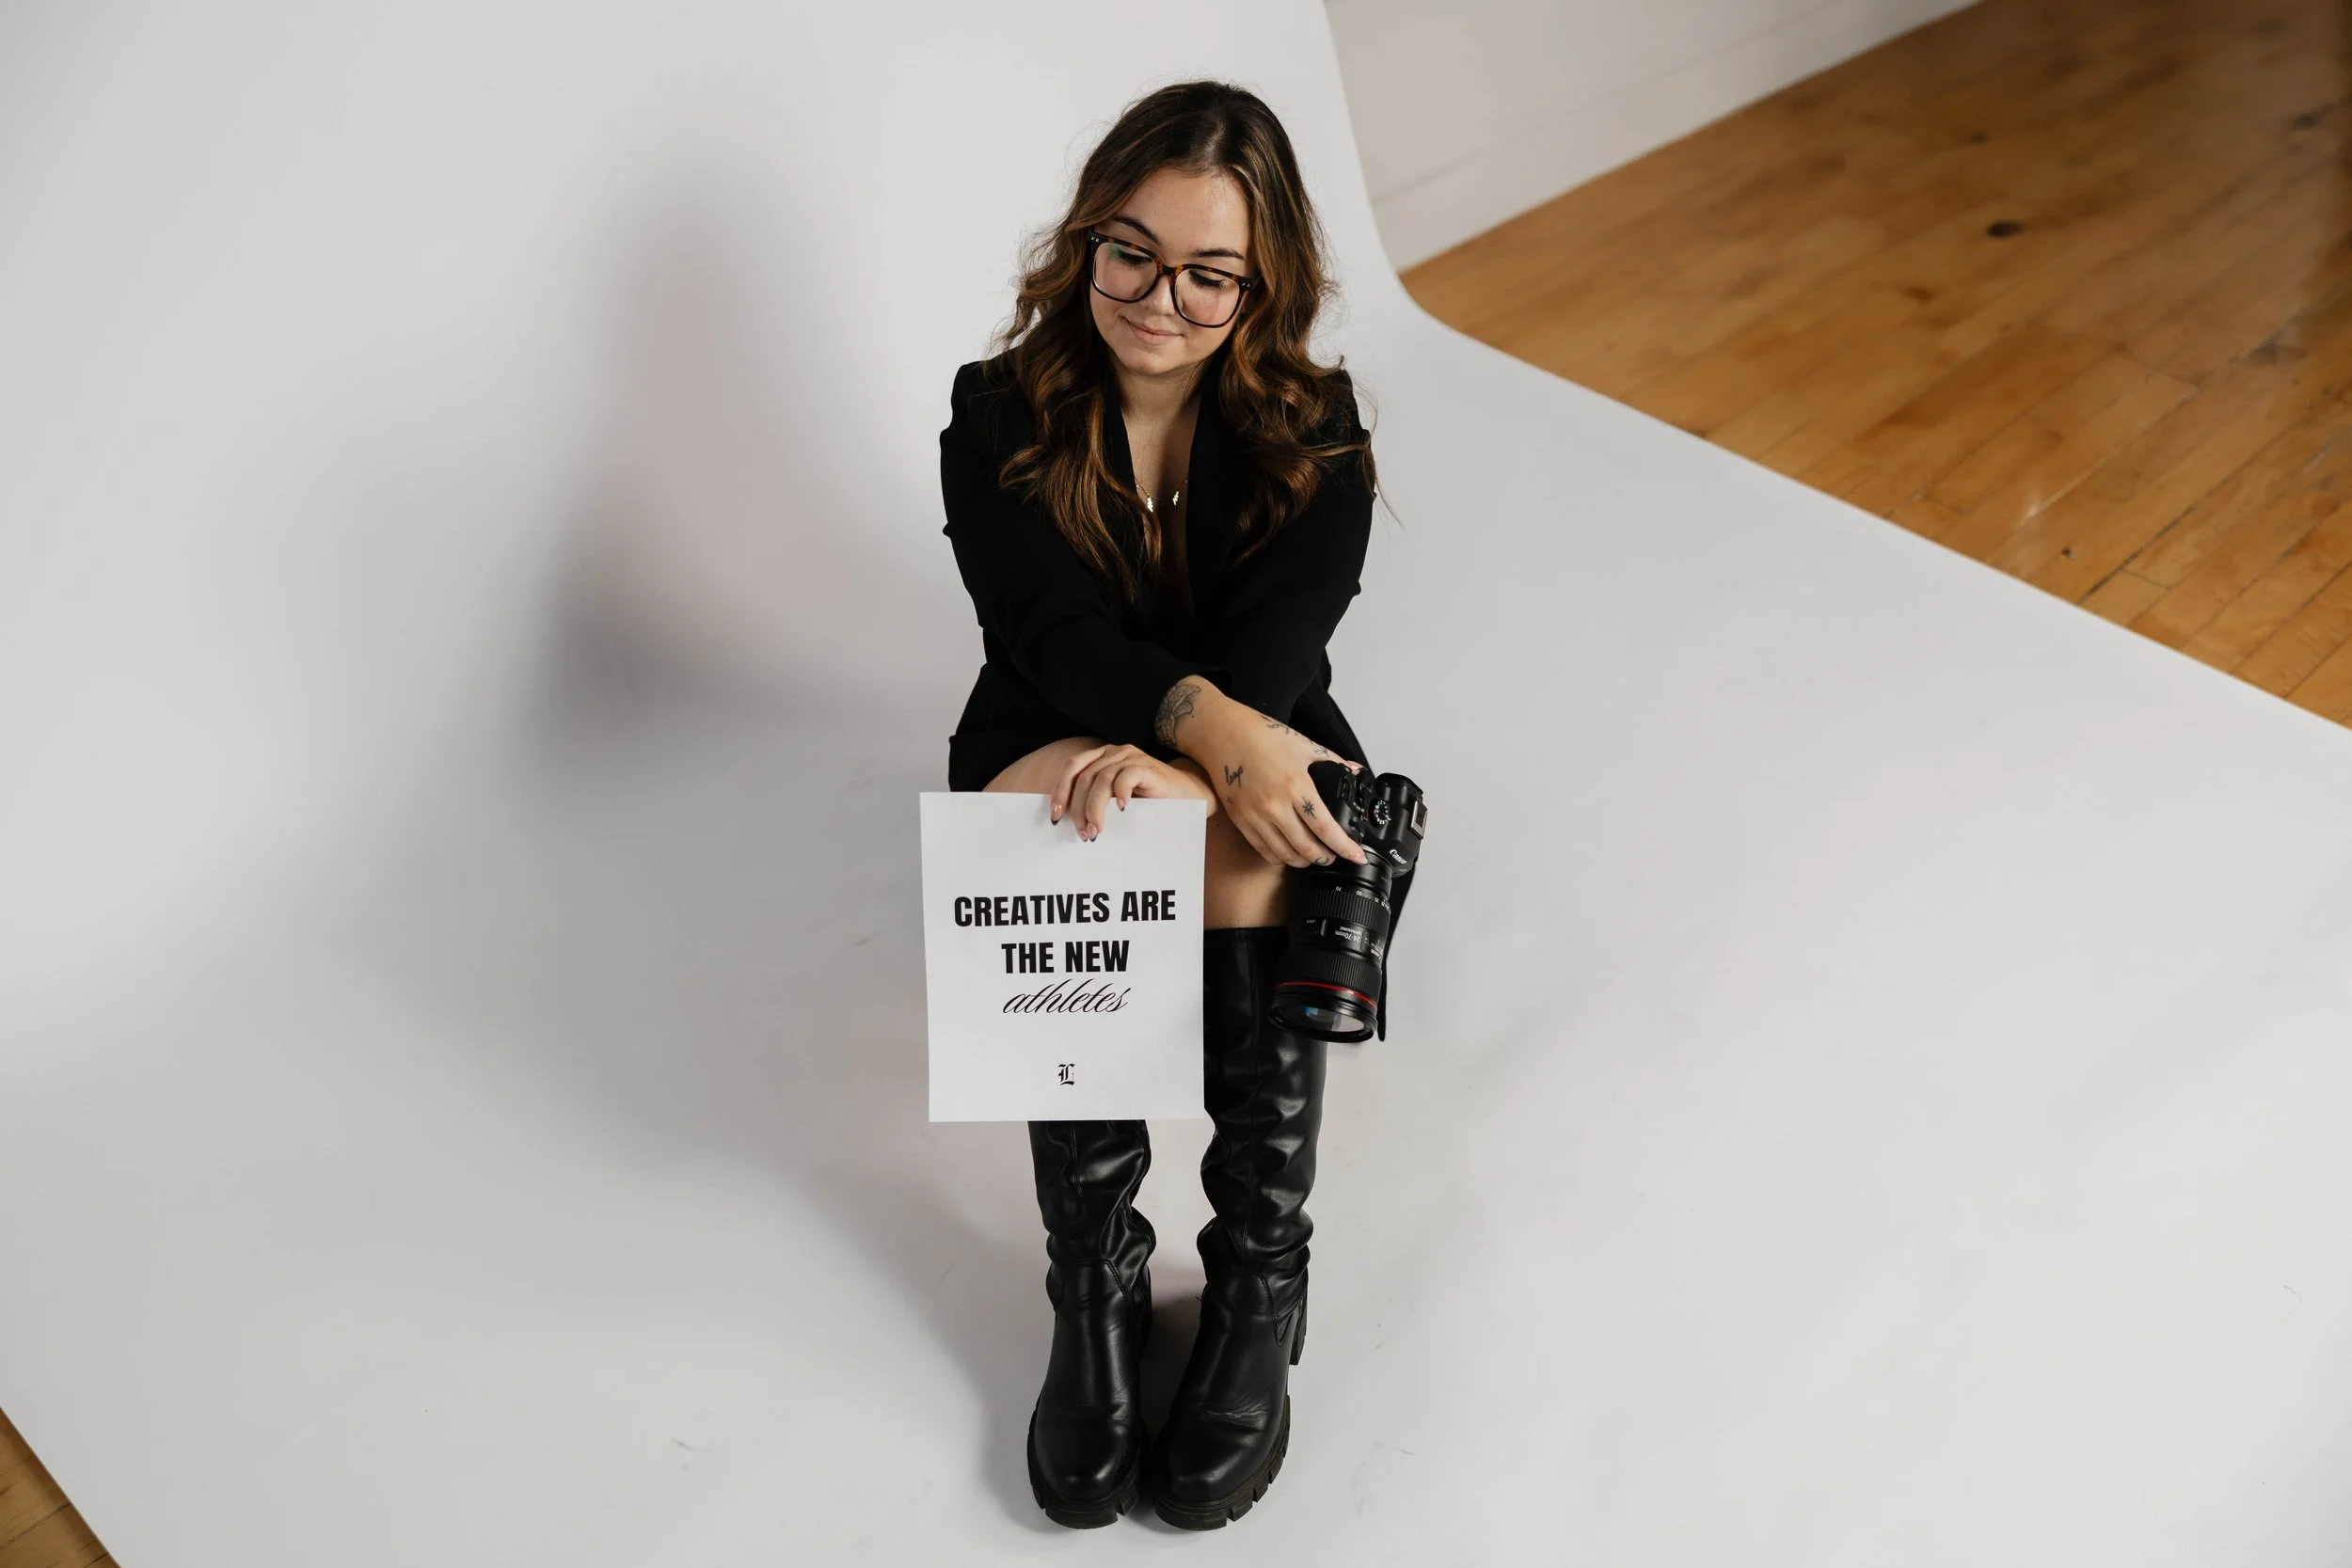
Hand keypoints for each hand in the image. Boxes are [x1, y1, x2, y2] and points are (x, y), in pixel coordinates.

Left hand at [1049, 743, 1216, 840]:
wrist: (1189, 795)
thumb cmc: (1151, 801)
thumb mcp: (1116, 800)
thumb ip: (1096, 800)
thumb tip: (1069, 821)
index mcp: (1102, 757)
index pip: (1072, 768)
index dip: (1060, 791)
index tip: (1056, 816)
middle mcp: (1114, 752)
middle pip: (1084, 777)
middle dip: (1078, 808)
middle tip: (1082, 832)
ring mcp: (1131, 757)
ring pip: (1101, 779)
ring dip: (1094, 808)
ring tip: (1097, 830)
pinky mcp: (1147, 767)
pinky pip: (1126, 777)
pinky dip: (1120, 794)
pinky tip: (1121, 810)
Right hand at [1153, 677, 1366, 868]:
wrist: (1221, 733)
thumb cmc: (1259, 734)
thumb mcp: (1302, 743)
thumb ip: (1332, 759)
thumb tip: (1354, 770)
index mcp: (1296, 785)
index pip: (1326, 828)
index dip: (1344, 848)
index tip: (1357, 856)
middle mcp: (1275, 805)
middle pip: (1307, 848)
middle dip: (1326, 858)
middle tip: (1335, 856)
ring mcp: (1255, 816)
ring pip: (1285, 855)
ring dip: (1304, 861)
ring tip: (1314, 856)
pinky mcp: (1240, 820)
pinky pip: (1263, 850)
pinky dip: (1280, 857)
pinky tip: (1289, 853)